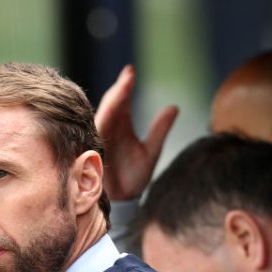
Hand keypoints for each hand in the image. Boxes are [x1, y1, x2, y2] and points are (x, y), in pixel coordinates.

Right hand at [95, 64, 178, 200]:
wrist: (124, 202)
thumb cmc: (133, 178)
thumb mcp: (151, 151)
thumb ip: (160, 129)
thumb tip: (174, 107)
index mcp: (121, 125)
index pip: (122, 100)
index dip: (126, 85)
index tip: (131, 70)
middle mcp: (109, 128)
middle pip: (112, 103)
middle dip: (120, 89)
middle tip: (129, 73)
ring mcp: (101, 139)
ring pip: (105, 116)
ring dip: (114, 103)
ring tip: (124, 88)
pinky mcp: (97, 152)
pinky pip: (98, 135)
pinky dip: (103, 124)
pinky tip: (110, 112)